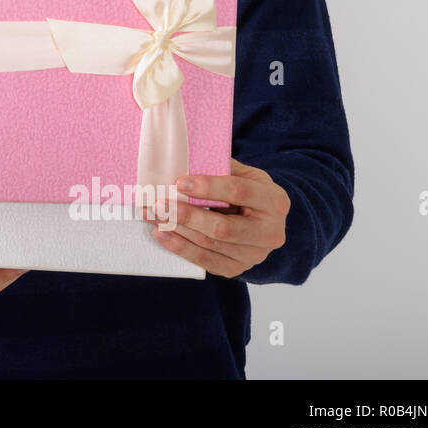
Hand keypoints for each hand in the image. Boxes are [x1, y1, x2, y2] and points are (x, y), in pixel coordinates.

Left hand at [143, 157, 289, 277]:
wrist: (263, 221)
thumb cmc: (249, 191)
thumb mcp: (244, 173)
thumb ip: (221, 167)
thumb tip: (184, 159)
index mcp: (275, 201)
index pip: (239, 192)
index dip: (208, 187)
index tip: (179, 182)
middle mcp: (270, 233)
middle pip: (223, 227)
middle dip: (187, 215)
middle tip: (159, 203)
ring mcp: (254, 255)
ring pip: (210, 245)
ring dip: (176, 230)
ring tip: (153, 215)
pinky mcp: (237, 268)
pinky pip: (205, 261)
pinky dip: (180, 247)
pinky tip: (161, 233)